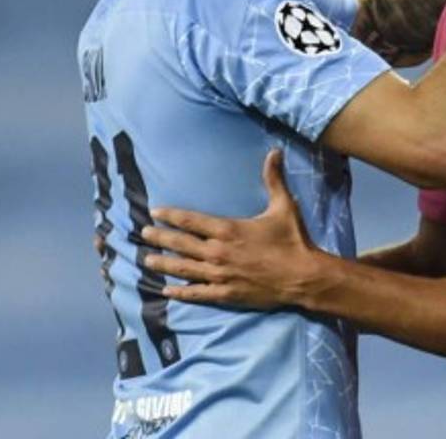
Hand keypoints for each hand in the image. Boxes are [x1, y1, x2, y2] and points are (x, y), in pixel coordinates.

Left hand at [141, 150, 320, 309]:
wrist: (303, 276)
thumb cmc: (293, 240)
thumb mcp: (283, 206)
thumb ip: (273, 179)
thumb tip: (274, 152)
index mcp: (227, 230)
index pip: (190, 221)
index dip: (170, 216)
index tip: (155, 212)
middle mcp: (218, 252)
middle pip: (180, 244)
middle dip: (160, 238)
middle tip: (142, 234)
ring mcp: (219, 275)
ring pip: (183, 269)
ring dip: (163, 264)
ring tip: (147, 261)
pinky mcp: (225, 294)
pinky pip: (197, 293)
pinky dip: (181, 292)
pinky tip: (167, 291)